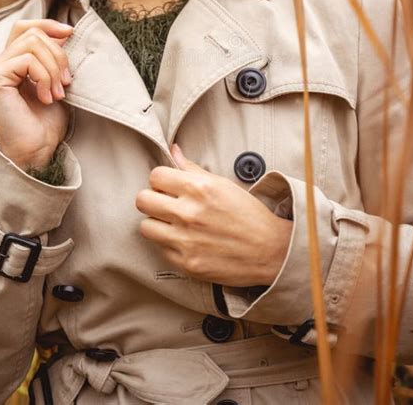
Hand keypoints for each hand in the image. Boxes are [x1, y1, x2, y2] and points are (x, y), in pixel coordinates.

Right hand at [0, 19, 73, 168]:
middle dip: (58, 54)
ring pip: (32, 44)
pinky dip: (44, 78)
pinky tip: (47, 98)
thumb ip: (54, 58)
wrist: (37, 150)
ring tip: (57, 93)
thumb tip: (65, 32)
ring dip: (53, 69)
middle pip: (33, 33)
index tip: (71, 33)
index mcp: (13, 62)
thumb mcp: (56, 82)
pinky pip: (27, 61)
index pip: (25, 27)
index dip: (48, 25)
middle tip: (66, 82)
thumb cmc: (47, 122)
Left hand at [135, 144, 291, 286]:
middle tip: (166, 203)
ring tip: (173, 223)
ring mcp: (185, 241)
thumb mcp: (222, 184)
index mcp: (199, 189)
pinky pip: (160, 249)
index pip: (155, 176)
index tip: (168, 186)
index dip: (161, 180)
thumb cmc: (248, 214)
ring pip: (146, 226)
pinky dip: (169, 244)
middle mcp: (189, 214)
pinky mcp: (186, 263)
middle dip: (153, 199)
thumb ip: (192, 169)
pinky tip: (186, 240)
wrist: (269, 250)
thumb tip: (173, 150)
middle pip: (143, 200)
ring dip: (157, 223)